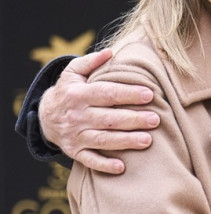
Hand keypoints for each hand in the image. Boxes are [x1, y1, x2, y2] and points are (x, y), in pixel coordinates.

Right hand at [38, 49, 160, 173]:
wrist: (45, 116)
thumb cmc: (69, 90)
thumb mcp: (73, 72)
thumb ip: (91, 61)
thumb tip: (111, 52)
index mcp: (78, 94)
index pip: (107, 94)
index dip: (129, 94)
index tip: (150, 94)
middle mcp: (76, 116)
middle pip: (109, 119)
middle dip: (134, 119)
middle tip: (156, 119)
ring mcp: (75, 136)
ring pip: (103, 140)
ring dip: (126, 141)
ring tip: (148, 140)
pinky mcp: (74, 151)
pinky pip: (89, 160)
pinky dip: (104, 165)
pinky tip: (121, 167)